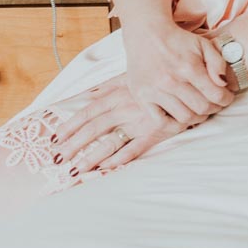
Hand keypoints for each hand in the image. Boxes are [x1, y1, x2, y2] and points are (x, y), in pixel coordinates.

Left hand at [51, 76, 193, 179]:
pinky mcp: (156, 131)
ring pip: (110, 141)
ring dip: (91, 157)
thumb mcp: (134, 77)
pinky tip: (105, 168)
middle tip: (57, 157)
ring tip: (75, 170)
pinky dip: (119, 158)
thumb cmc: (162, 77)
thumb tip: (90, 93)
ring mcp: (141, 121)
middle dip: (73, 144)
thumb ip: (111, 86)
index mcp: (119, 94)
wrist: (193, 79)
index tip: (54, 136)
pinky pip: (135, 147)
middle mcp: (126, 108)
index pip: (89, 111)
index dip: (70, 124)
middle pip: (94, 128)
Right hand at [120, 18, 232, 124]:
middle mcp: (171, 81)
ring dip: (198, 118)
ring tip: (201, 110)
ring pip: (184, 117)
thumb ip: (218, 63)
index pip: (215, 95)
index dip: (226, 100)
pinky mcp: (142, 98)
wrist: (147, 34)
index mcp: (189, 67)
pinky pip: (160, 123)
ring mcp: (155, 91)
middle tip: (215, 104)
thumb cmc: (178, 40)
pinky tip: (182, 118)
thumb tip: (223, 85)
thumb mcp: (204, 44)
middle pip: (201, 108)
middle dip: (214, 108)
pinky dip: (174, 126)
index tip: (227, 98)